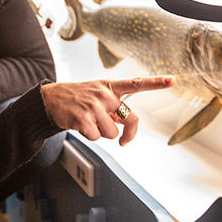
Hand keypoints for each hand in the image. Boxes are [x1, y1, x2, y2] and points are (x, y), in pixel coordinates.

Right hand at [41, 75, 174, 145]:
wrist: (49, 100)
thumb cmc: (75, 98)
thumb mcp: (96, 95)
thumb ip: (113, 107)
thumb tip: (125, 126)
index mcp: (109, 86)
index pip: (136, 83)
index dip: (156, 83)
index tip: (172, 80)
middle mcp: (104, 94)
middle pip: (130, 120)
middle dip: (127, 133)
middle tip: (123, 141)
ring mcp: (94, 106)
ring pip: (112, 133)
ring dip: (101, 133)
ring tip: (88, 122)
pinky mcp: (84, 118)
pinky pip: (96, 138)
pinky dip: (89, 136)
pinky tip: (79, 125)